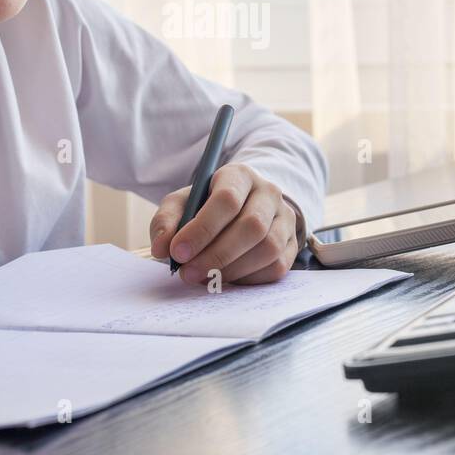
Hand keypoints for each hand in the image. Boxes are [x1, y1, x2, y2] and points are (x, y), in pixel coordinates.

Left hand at [149, 163, 300, 285]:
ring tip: (205, 278)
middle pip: (251, 226)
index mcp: (239, 175)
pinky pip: (277, 266)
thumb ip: (166, 221)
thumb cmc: (207, 206)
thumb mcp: (182, 203)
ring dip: (232, 270)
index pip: (226, 200)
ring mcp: (285, 218)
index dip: (201, 229)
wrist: (242, 207)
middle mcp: (269, 193)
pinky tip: (227, 278)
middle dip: (216, 255)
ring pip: (268, 248)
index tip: (177, 252)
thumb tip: (161, 247)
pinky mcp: (293, 243)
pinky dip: (249, 278)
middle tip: (188, 273)